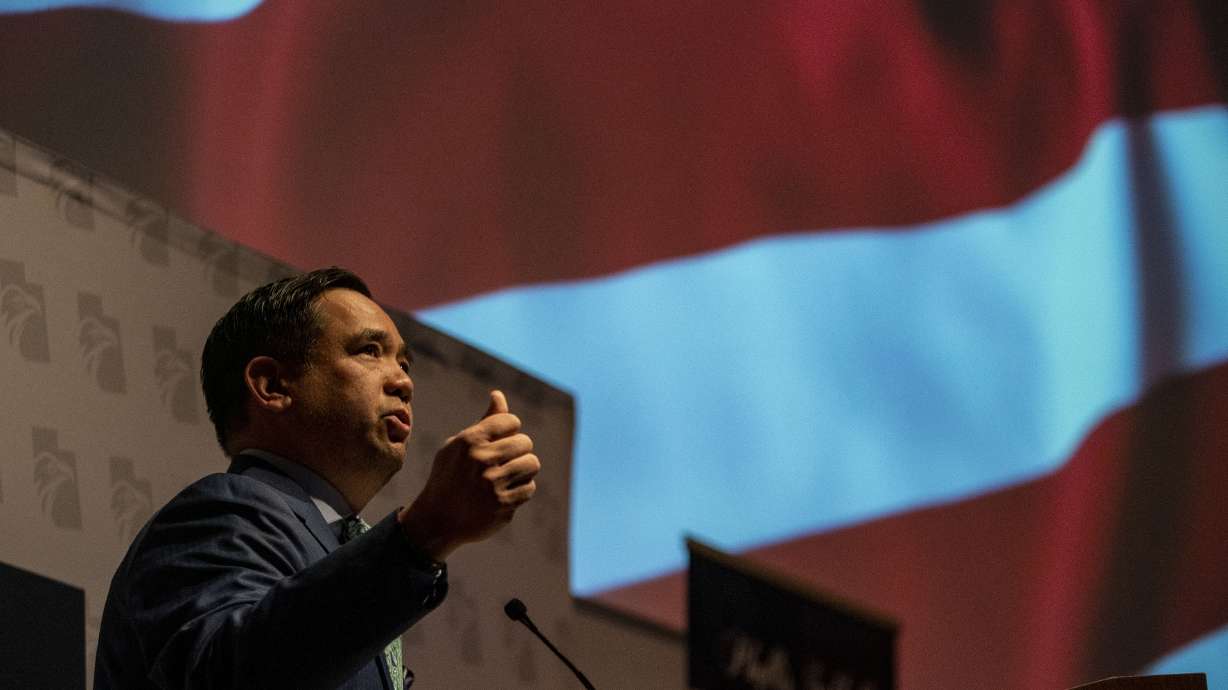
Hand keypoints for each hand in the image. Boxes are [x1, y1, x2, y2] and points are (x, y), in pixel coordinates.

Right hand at [398, 390, 539, 560]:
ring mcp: (493, 484)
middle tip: (504, 461)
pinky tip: (505, 493)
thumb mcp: (458, 446)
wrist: (438, 520)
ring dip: (523, 470)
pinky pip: (529, 488)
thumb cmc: (449, 476)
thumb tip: (498, 395)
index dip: (509, 430)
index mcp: (469, 440)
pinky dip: (521, 490)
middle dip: (518, 450)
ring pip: (532, 464)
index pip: (511, 421)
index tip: (500, 441)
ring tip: (507, 475)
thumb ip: (484, 422)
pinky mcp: (503, 505)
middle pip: (525, 442)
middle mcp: (481, 460)